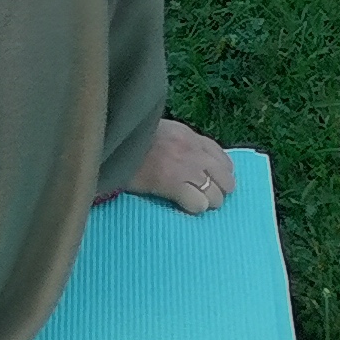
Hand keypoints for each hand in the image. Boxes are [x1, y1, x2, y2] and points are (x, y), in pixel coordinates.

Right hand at [107, 115, 234, 214]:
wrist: (112, 140)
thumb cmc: (130, 139)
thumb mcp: (160, 131)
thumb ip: (180, 143)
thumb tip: (196, 162)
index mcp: (188, 135)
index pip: (222, 158)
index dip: (218, 173)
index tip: (207, 180)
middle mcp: (193, 149)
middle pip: (227, 180)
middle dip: (217, 190)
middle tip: (202, 194)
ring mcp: (185, 166)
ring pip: (216, 196)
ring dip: (206, 202)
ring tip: (192, 201)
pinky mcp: (174, 183)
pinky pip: (199, 204)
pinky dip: (193, 208)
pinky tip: (181, 204)